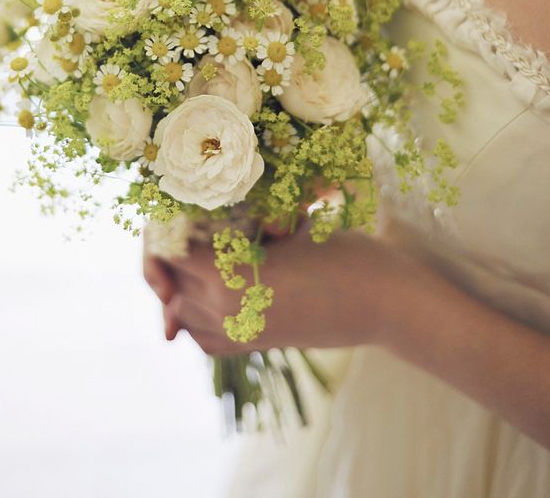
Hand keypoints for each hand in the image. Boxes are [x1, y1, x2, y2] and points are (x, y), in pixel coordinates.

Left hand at [144, 222, 405, 354]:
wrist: (383, 303)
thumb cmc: (341, 252)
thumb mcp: (286, 228)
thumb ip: (240, 225)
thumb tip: (198, 213)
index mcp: (227, 276)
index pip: (169, 251)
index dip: (165, 225)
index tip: (173, 204)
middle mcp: (223, 311)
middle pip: (169, 280)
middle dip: (170, 250)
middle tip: (186, 221)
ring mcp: (237, 333)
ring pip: (180, 310)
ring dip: (181, 280)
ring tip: (199, 248)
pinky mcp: (251, 344)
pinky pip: (203, 334)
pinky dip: (197, 312)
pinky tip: (212, 285)